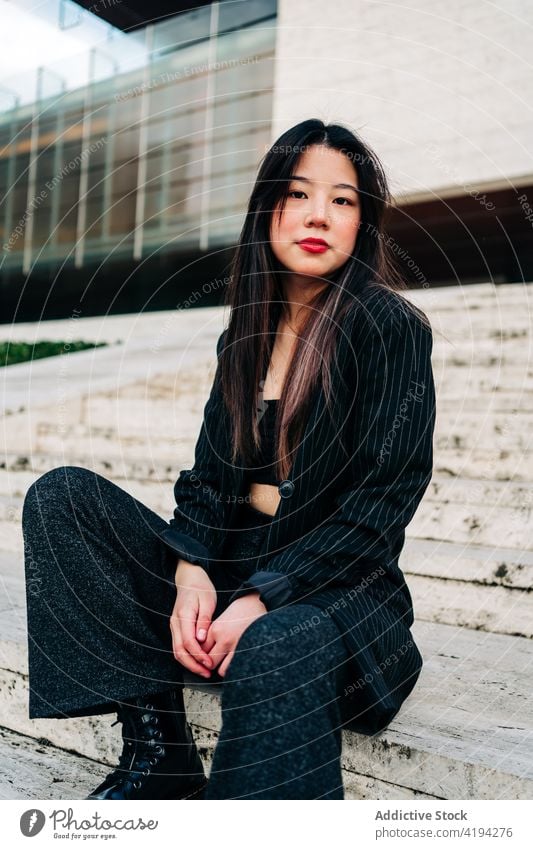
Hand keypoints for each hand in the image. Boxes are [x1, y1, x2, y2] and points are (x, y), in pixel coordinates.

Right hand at [169, 562, 216, 677]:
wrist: (189, 578)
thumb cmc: (201, 588)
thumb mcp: (208, 601)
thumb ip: (205, 620)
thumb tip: (202, 639)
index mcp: (183, 616)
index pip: (188, 642)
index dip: (199, 656)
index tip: (210, 663)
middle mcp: (175, 623)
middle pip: (180, 651)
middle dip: (193, 665)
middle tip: (207, 673)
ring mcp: (173, 626)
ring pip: (177, 651)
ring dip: (189, 664)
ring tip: (203, 670)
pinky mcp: (176, 628)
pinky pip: (178, 646)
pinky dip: (187, 657)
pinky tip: (197, 661)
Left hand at [202, 592, 266, 677]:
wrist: (259, 603)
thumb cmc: (241, 609)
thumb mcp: (222, 618)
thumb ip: (212, 633)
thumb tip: (204, 648)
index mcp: (215, 629)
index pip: (201, 650)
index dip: (202, 655)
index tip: (206, 655)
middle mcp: (224, 639)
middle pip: (209, 662)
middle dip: (210, 664)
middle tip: (215, 661)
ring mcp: (237, 647)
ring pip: (221, 670)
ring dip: (222, 668)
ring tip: (226, 663)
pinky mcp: (248, 651)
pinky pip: (236, 669)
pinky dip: (234, 670)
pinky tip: (236, 664)